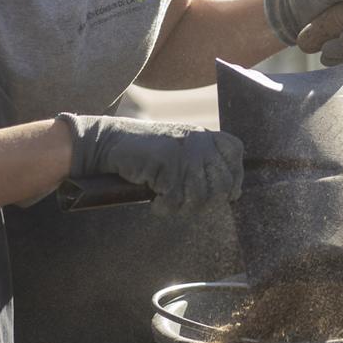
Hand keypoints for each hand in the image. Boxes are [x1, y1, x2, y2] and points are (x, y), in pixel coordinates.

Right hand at [56, 115, 241, 211]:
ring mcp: (183, 152)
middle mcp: (197, 140)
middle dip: (207, 200)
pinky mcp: (167, 164)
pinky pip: (176, 200)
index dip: (234, 176)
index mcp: (202, 134)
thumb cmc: (144, 153)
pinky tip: (156, 202)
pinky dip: (165, 207)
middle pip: (222, 182)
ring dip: (184, 206)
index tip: (226, 193)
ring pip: (201, 195)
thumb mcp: (179, 149)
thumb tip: (234, 193)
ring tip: (168, 202)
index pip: (235, 152)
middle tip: (185, 202)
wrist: (108, 143)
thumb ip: (204, 163)